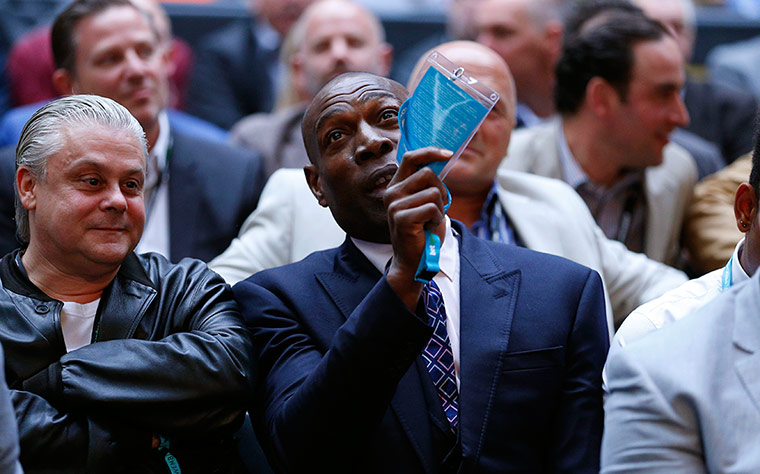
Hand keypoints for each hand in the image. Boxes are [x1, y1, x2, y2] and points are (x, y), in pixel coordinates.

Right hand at [383, 147, 451, 309]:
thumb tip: (443, 160)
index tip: (449, 154)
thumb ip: (428, 184)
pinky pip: (432, 208)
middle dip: (441, 191)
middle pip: (428, 173)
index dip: (430, 152)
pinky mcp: (402, 218)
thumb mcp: (426, 202)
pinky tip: (427, 229)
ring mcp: (394, 205)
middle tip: (435, 210)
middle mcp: (392, 192)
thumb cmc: (423, 232)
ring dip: (439, 209)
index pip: (410, 157)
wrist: (415, 261)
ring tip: (428, 222)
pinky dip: (436, 220)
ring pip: (433, 192)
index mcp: (396, 186)